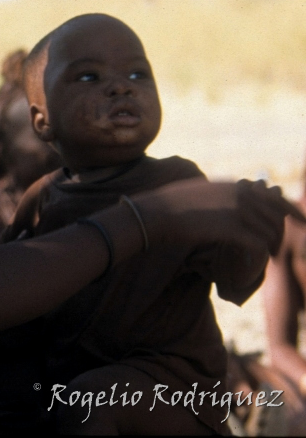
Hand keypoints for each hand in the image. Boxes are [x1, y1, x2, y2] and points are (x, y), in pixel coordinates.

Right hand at [133, 179, 295, 302]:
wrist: (156, 212)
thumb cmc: (169, 203)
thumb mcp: (198, 190)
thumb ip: (218, 193)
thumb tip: (222, 196)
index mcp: (235, 185)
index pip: (275, 197)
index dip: (290, 212)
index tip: (297, 223)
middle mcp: (242, 194)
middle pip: (278, 215)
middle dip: (285, 232)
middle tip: (281, 248)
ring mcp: (239, 211)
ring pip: (271, 232)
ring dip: (271, 246)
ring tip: (267, 257)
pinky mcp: (232, 229)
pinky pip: (258, 245)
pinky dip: (258, 257)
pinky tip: (254, 263)